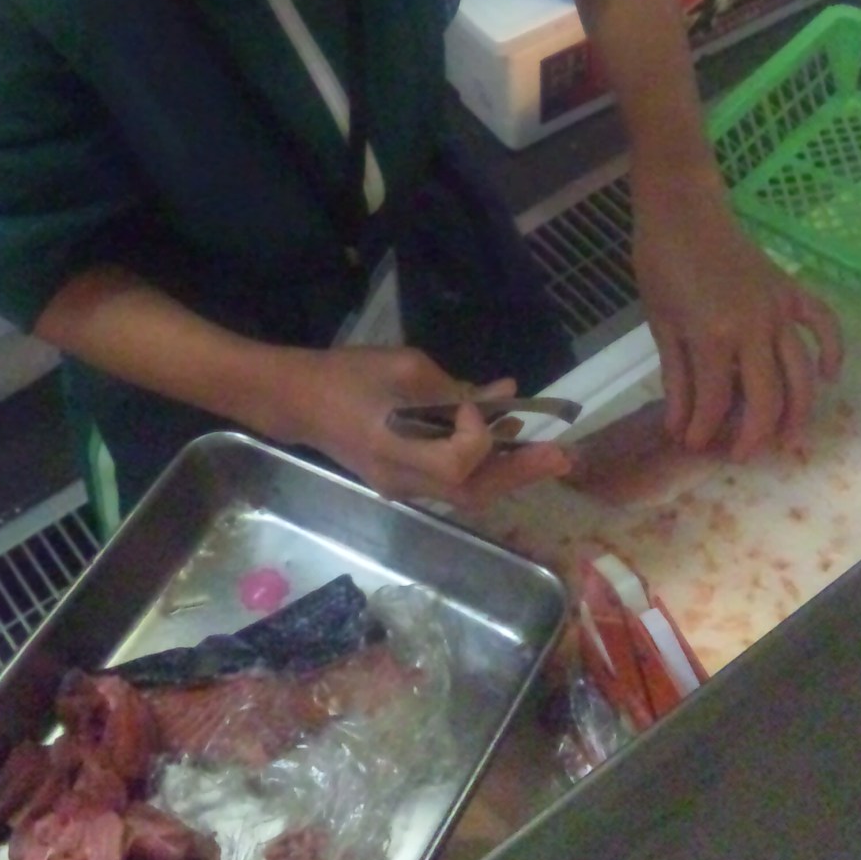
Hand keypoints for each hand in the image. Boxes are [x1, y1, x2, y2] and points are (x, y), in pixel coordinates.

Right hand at [269, 346, 571, 506]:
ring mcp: (401, 486)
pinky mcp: (400, 478)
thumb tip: (492, 400)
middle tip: (563, 456)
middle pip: (474, 492)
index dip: (480, 434)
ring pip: (465, 490)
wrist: (297, 400)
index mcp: (397, 453)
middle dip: (521, 473)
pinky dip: (479, 460)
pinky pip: (449, 478)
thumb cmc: (347, 375)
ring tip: (543, 450)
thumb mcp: (402, 367)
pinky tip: (499, 432)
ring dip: (506, 470)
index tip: (473, 401)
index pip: (460, 463)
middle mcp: (404, 482)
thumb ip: (450, 388)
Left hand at [632, 172, 842, 459]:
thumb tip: (682, 427)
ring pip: (800, 374)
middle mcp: (755, 329)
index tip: (693, 446)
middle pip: (766, 398)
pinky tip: (829, 378)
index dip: (704, 430)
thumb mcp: (661, 324)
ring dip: (797, 411)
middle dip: (754, 435)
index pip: (716, 401)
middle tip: (742, 454)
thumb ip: (677, 379)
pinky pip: (824, 325)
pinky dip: (833, 351)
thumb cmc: (661, 264)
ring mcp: (779, 310)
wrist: (683, 210)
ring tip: (787, 438)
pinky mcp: (793, 292)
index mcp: (714, 337)